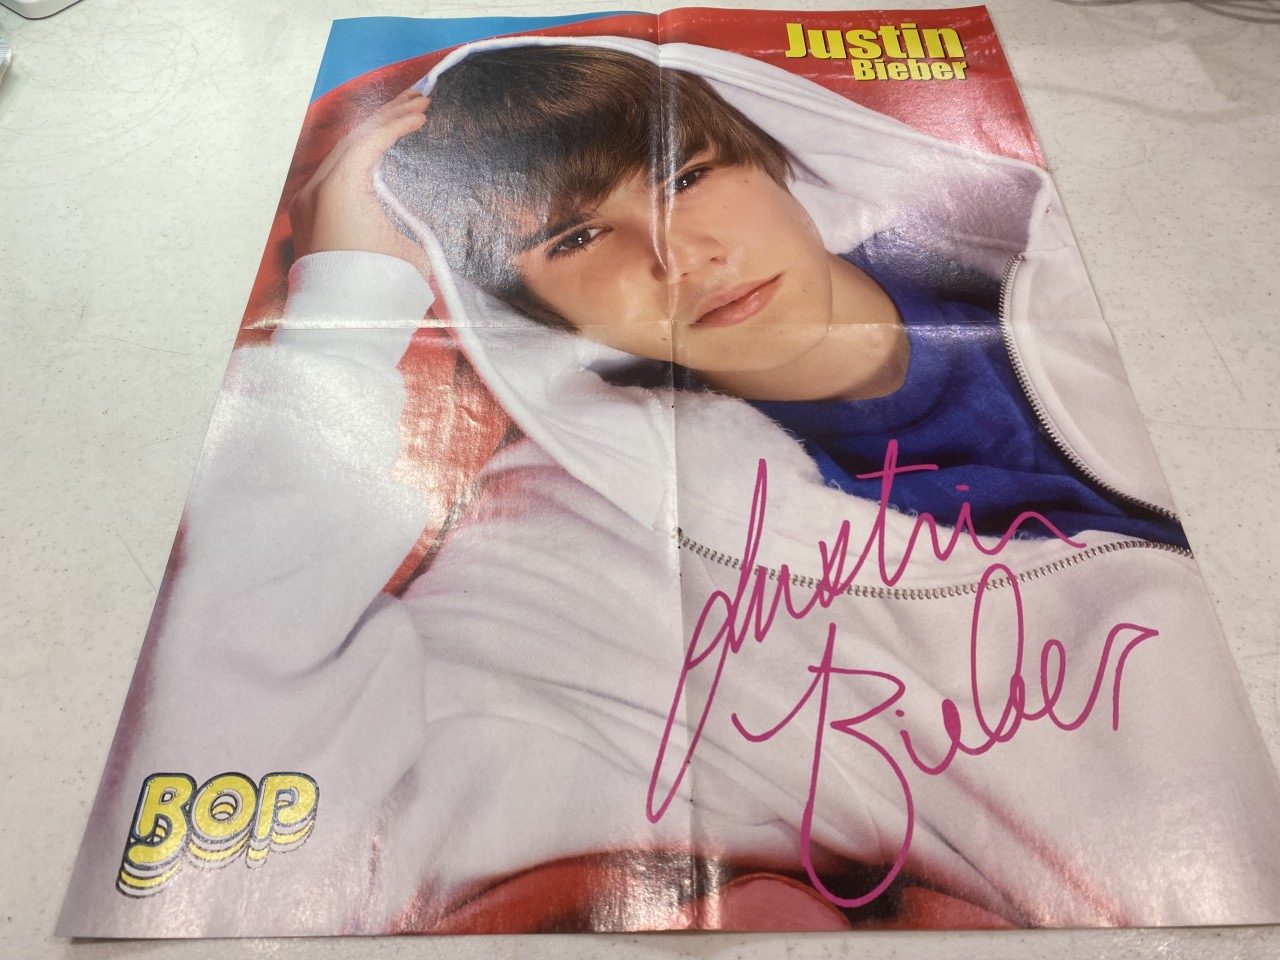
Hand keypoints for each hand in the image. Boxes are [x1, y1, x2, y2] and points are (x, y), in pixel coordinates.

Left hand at [289, 89, 430, 276]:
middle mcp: (316, 188)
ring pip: (340, 154)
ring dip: (372, 135)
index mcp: (341, 189)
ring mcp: (307, 201)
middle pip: (352, 138)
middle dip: (386, 116)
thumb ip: (409, 222)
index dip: (398, 122)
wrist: (339, 326)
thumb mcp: (410, 254)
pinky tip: (376, 152)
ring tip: (399, 118)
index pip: (370, 139)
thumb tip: (412, 218)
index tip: (424, 111)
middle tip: (417, 98)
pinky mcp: (307, 216)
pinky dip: (357, 157)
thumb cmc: (377, 290)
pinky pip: (333, 173)